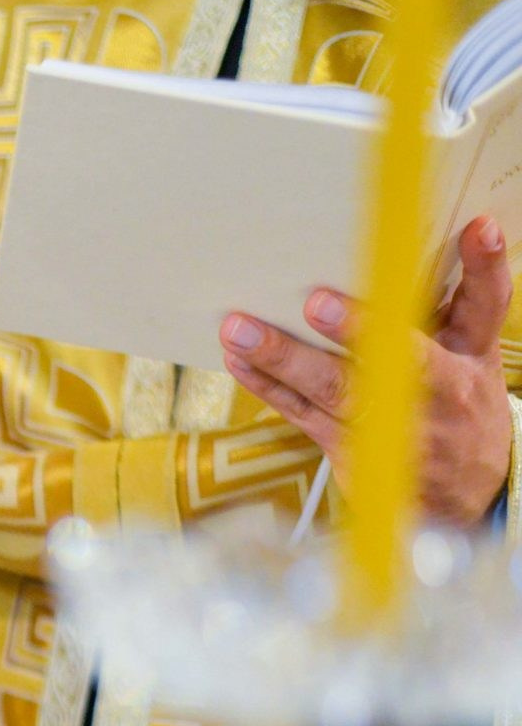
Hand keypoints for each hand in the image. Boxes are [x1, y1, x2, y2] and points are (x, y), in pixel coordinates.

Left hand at [220, 214, 515, 525]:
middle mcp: (441, 392)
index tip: (479, 228)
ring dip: (284, 359)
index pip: (486, 305)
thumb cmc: (455, 407)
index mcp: (471, 356)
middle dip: (358, 329)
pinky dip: (269, 387)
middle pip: (402, 359)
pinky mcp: (353, 452)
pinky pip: (304, 414)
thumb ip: (446, 311)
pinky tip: (238, 362)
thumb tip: (401, 251)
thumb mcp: (468, 359)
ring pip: (337, 391)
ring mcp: (396, 429)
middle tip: (315, 301)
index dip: (485, 266)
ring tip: (240, 330)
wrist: (463, 497)